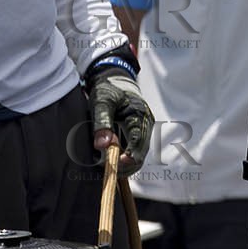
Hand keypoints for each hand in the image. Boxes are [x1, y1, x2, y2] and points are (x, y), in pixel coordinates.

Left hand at [86, 55, 152, 173]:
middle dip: (125, 165)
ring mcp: (143, 129)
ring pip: (137, 155)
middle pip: (140, 154)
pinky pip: (133, 150)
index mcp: (140, 115)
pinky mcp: (138, 132)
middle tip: (105, 169)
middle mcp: (146, 124)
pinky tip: (110, 159)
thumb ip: (102, 123)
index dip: (128, 159)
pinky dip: (122, 157)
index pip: (138, 143)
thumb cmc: (108, 88)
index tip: (113, 165)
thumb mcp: (101, 102)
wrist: (114, 79)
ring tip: (104, 165)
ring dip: (123, 163)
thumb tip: (103, 146)